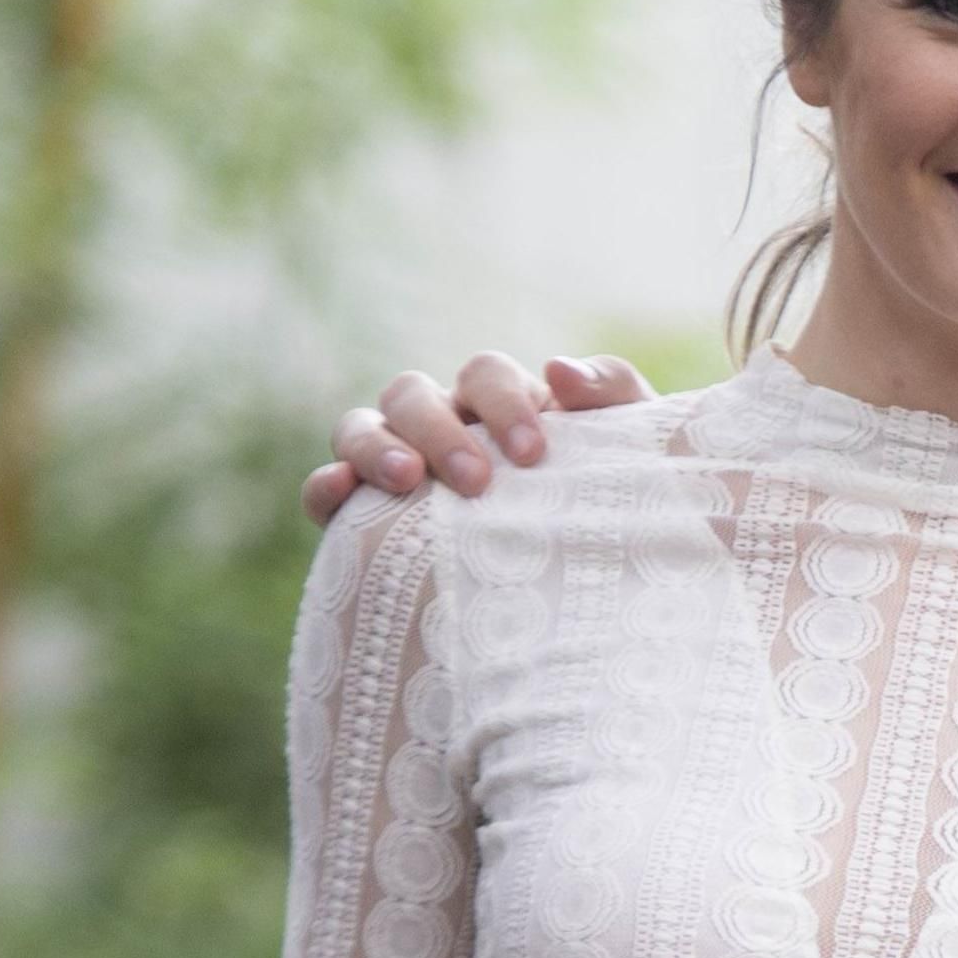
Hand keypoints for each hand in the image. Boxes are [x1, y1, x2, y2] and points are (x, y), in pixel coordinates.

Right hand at [300, 353, 651, 525]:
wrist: (602, 586)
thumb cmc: (616, 505)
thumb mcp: (632, 452)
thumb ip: (612, 399)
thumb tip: (560, 371)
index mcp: (501, 404)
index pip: (484, 375)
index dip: (504, 402)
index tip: (535, 453)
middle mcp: (443, 425)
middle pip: (413, 394)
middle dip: (441, 430)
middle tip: (478, 482)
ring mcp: (396, 466)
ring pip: (359, 427)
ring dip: (375, 446)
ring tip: (406, 481)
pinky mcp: (361, 517)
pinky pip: (325, 488)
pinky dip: (325, 485)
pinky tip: (338, 495)